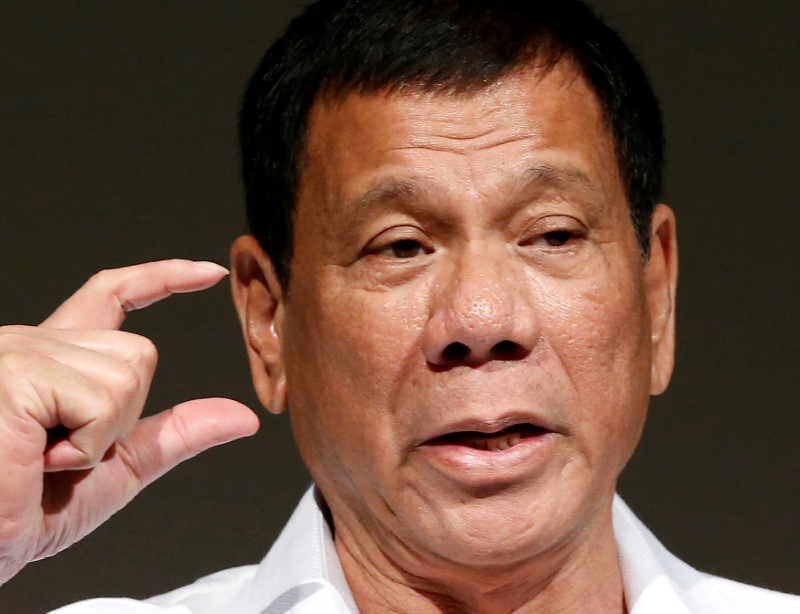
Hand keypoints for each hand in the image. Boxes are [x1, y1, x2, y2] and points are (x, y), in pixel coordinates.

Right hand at [0, 260, 258, 584]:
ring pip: (126, 376)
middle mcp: (30, 343)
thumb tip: (241, 416)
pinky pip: (100, 400)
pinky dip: (85, 448)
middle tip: (58, 456)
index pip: (112, 295)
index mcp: (51, 359)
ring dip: (98, 439)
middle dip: (120, 419)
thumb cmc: (21, 514)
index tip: (209, 273)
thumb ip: (173, 435)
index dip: (163, 278)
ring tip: (37, 460)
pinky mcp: (15, 372)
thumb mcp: (114, 469)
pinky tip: (31, 461)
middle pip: (138, 353)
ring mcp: (17, 351)